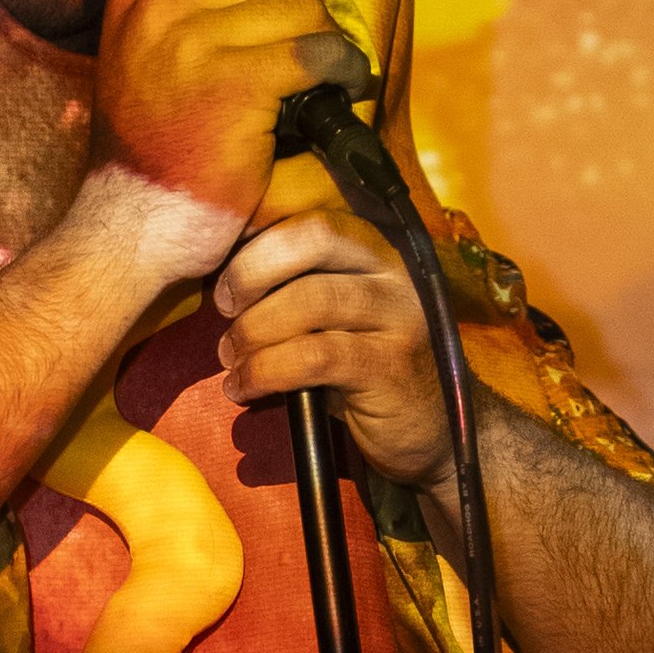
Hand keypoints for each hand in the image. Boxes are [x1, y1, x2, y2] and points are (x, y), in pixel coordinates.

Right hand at [78, 0, 351, 288]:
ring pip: (301, 8)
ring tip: (331, 74)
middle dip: (308, 6)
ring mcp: (193, 42)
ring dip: (329, 39)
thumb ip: (208, 2)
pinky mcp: (234, 84)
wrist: (131, 222)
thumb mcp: (153, 54)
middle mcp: (160, 6)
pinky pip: (316, 52)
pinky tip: (343, 87)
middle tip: (313, 52)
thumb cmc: (154, 145)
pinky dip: (343, 68)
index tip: (290, 8)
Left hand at [213, 186, 449, 488]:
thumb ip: (298, 289)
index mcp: (375, 251)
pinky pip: (313, 357)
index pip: (314, 221)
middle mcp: (393, 273)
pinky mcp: (390, 367)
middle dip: (252, 273)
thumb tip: (224, 279)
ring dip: (254, 331)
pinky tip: (244, 390)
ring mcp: (399, 318)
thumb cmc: (365, 370)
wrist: (429, 431)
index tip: (227, 286)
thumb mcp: (336, 320)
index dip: (259, 245)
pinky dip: (265, 372)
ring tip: (232, 359)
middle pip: (313, 240)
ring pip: (309, 301)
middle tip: (225, 312)